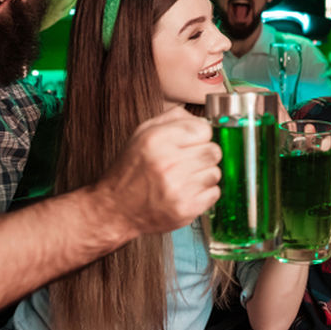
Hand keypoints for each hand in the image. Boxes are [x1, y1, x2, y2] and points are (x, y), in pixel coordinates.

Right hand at [96, 106, 221, 235]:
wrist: (115, 210)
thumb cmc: (131, 171)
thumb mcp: (142, 134)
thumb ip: (173, 119)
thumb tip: (204, 120)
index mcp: (156, 140)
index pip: (204, 129)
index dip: (199, 136)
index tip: (192, 143)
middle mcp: (167, 163)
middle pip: (214, 151)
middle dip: (203, 155)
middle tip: (188, 162)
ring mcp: (177, 188)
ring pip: (215, 172)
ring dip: (204, 175)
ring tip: (185, 178)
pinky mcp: (185, 209)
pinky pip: (214, 193)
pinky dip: (204, 193)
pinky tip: (187, 192)